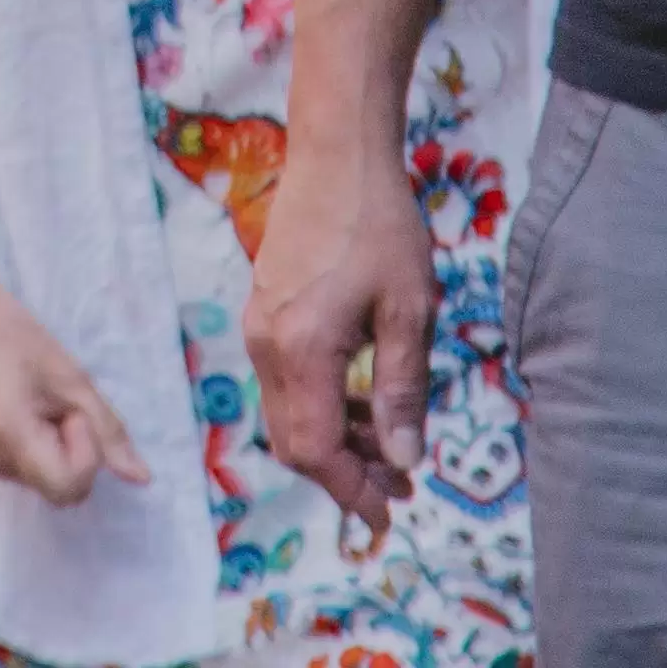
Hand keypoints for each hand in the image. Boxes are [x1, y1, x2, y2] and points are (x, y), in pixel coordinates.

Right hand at [0, 212, 147, 508]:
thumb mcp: (70, 377)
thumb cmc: (12, 333)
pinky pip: (28, 468)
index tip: (71, 409)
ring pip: (47, 479)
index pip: (71, 486)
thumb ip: (108, 431)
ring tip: (37, 399)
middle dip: (75, 451)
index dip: (86, 451)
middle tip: (58, 402)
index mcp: (10, 440)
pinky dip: (40, 446)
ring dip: (59, 448)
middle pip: (61, 486)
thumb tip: (142, 480)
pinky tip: (24, 406)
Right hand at [247, 134, 435, 544]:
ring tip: (390, 447)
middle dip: (342, 474)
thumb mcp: (407, 313)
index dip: (350, 491)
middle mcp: (267, 342)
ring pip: (287, 412)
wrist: (335, 153)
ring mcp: (259, 324)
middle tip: (399, 487)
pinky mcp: (263, 308)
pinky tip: (364, 399)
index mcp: (301, 347)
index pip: (314, 449)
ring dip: (334, 441)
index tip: (390, 513)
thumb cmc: (380, 227)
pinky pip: (285, 380)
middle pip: (291, 439)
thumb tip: (401, 462)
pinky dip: (321, 406)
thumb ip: (401, 392)